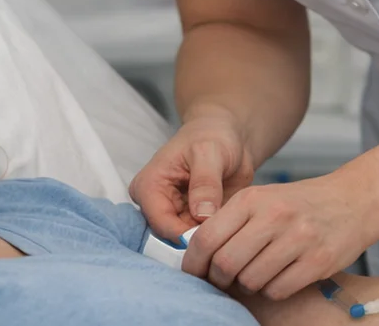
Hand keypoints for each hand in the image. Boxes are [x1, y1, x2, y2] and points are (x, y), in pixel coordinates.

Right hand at [130, 109, 255, 239]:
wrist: (228, 137)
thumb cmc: (213, 137)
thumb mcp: (210, 153)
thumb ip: (205, 183)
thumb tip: (202, 215)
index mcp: (148, 186)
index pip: (160, 223)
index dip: (186, 234)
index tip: (214, 233)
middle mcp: (155, 205)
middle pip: (171, 237)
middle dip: (198, 240)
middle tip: (226, 233)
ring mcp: (172, 215)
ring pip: (186, 242)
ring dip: (208, 239)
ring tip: (230, 226)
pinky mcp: (189, 222)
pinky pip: (200, 239)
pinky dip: (215, 236)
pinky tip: (230, 226)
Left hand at [181, 173, 373, 300]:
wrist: (352, 200)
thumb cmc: (299, 203)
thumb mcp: (262, 198)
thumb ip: (230, 221)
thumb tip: (196, 254)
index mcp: (252, 198)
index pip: (206, 238)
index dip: (194, 263)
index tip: (194, 273)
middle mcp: (273, 216)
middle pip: (225, 264)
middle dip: (220, 278)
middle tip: (226, 279)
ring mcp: (297, 238)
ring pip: (250, 281)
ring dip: (249, 284)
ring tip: (260, 272)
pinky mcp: (318, 260)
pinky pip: (278, 291)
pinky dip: (273, 290)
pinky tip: (281, 276)